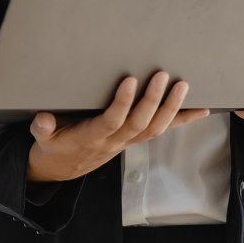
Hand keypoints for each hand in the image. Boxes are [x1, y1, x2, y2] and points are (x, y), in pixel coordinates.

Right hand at [26, 72, 207, 183]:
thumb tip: (42, 118)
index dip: (123, 103)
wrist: (64, 167)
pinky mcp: (135, 138)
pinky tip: (201, 109)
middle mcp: (115, 141)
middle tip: (163, 75)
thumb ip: (43, 128)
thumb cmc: (55, 146)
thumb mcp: (43, 139)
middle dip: (153, 100)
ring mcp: (128, 141)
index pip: (112, 120)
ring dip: (172, 108)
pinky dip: (183, 120)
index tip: (130, 79)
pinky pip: (162, 129)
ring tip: (183, 85)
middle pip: (140, 124)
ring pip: (155, 128)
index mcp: (92, 137)